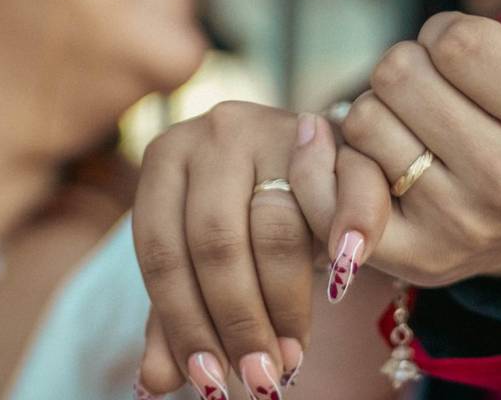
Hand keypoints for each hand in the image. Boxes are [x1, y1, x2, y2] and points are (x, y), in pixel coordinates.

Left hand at [133, 103, 313, 398]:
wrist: (307, 163)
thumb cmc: (242, 218)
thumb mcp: (199, 262)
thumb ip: (175, 316)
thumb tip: (153, 382)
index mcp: (164, 157)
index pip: (160, 251)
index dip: (183, 323)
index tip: (209, 381)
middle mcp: (214, 131)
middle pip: (216, 241)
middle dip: (237, 321)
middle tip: (258, 379)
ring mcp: (274, 126)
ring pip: (275, 227)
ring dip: (285, 303)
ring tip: (291, 357)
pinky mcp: (333, 134)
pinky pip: (340, 192)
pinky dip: (346, 235)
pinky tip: (342, 280)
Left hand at [291, 0, 500, 290]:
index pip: (455, 40)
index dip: (442, 34)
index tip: (457, 56)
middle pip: (398, 76)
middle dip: (404, 68)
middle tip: (426, 92)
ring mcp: (459, 225)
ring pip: (363, 122)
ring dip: (372, 110)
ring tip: (405, 127)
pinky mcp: (408, 256)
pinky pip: (329, 189)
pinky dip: (321, 156)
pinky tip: (341, 145)